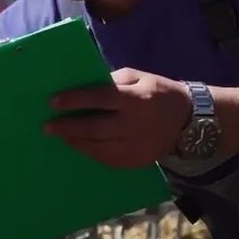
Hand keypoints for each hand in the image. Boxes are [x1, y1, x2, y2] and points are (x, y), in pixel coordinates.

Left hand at [43, 67, 193, 167]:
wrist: (191, 121)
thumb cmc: (160, 92)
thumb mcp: (139, 77)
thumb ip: (112, 81)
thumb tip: (83, 88)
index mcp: (135, 99)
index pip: (98, 99)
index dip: (74, 100)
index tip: (52, 102)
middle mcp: (134, 125)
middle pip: (94, 128)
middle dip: (67, 127)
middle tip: (48, 127)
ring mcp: (136, 146)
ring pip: (98, 148)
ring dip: (76, 142)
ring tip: (62, 136)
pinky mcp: (137, 161)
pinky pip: (108, 159)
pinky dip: (91, 152)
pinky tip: (80, 145)